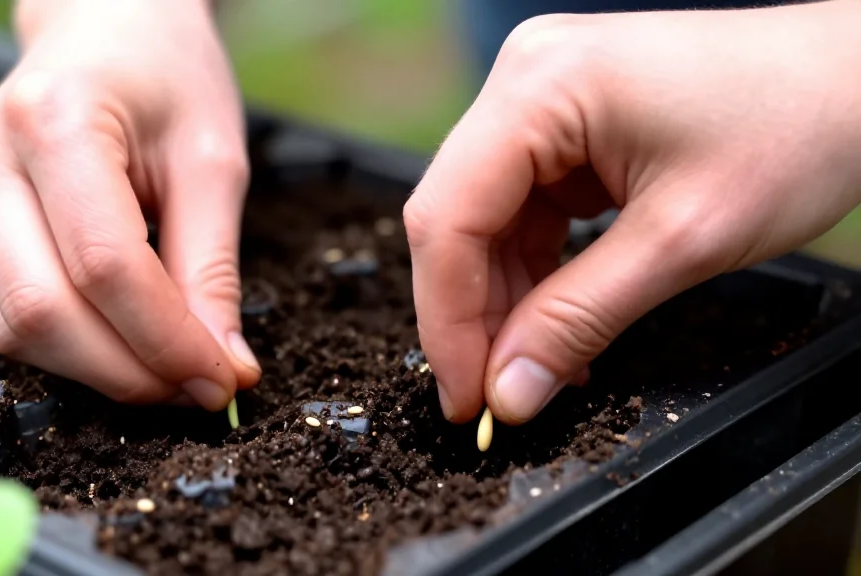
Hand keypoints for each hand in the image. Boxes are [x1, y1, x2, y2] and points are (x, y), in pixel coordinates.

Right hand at [0, 0, 260, 408]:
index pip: (105, 265)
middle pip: (45, 310)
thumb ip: (212, 268)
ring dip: (100, 371)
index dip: (167, 340)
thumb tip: (223, 366)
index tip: (223, 380)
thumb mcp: (212, 161)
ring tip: (171, 371)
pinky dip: (72, 351)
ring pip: (16, 328)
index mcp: (52, 121)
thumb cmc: (167, 77)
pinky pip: (8, 316)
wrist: (108, 27)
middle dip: (131, 372)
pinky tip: (128, 347)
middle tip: (201, 387)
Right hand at [406, 0, 860, 424]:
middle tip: (495, 394)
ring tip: (537, 367)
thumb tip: (508, 391)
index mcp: (541, 86)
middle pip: (457, 217)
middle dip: (474, 314)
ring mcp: (541, 100)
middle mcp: (524, 81)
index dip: (447, 319)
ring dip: (504, 300)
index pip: (450, 216)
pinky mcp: (564, 126)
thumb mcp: (682, 241)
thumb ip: (580, 319)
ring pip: (484, 221)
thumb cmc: (798, 128)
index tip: (465, 397)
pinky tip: (554, 322)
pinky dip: (534, 272)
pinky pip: (523, 210)